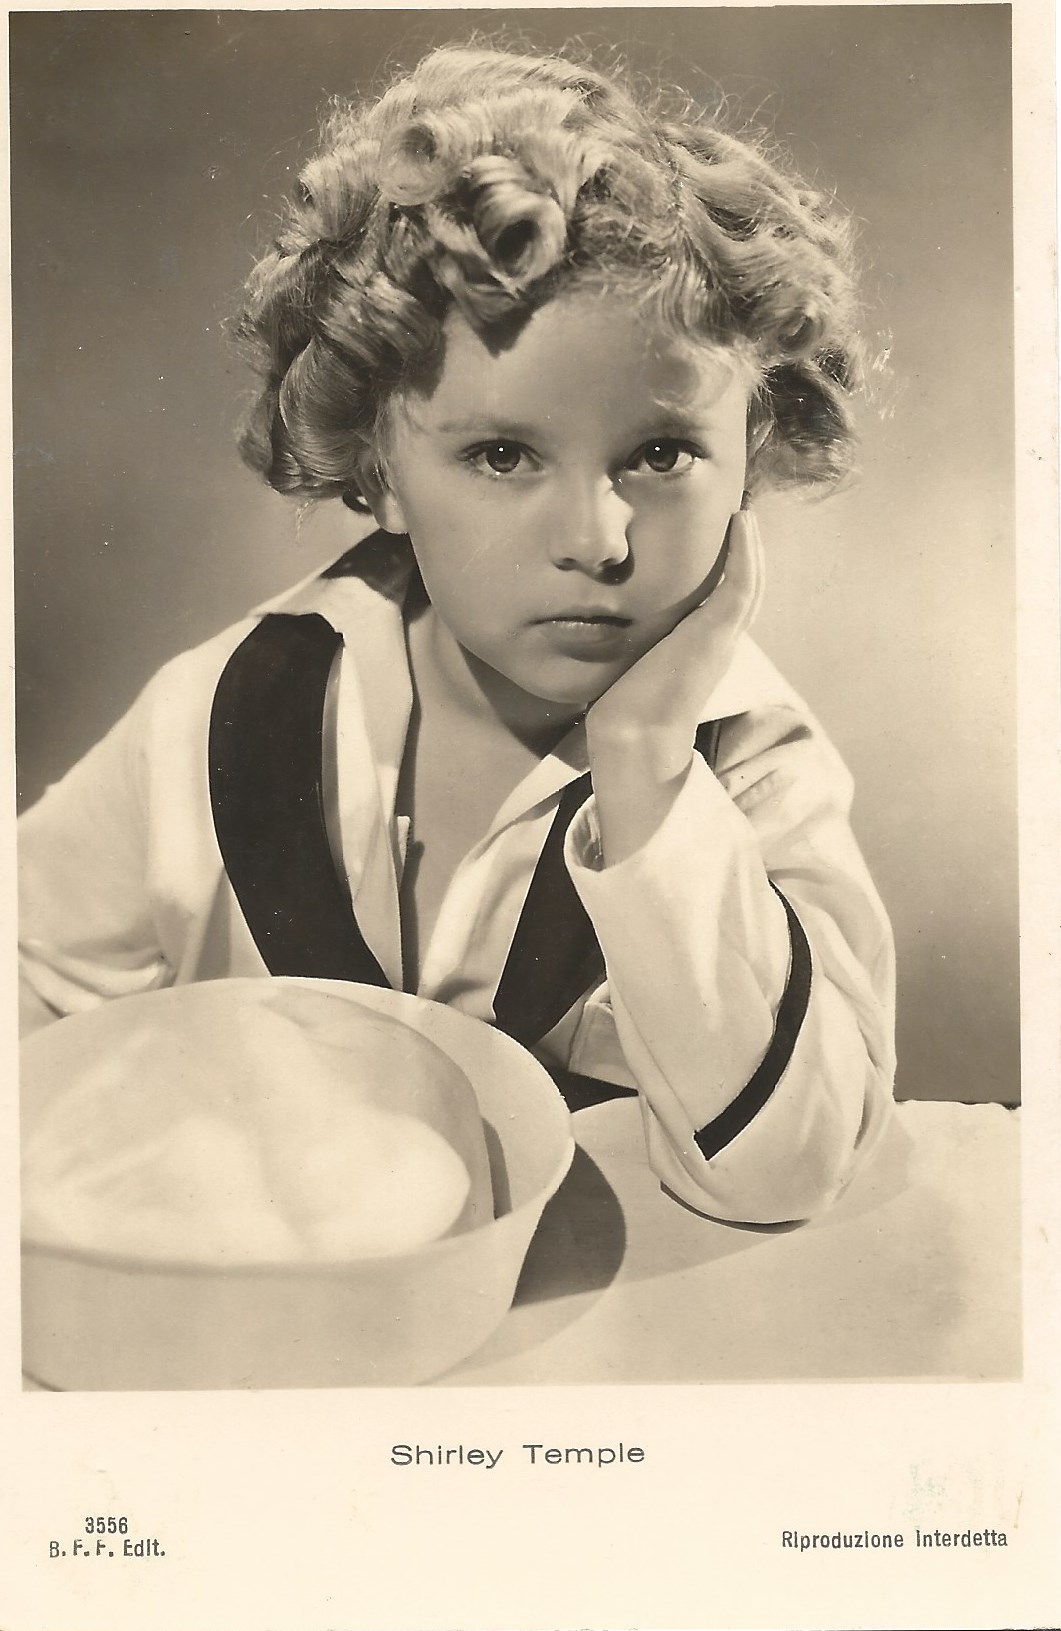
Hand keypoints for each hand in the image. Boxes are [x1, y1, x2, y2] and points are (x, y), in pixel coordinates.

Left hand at [586, 507, 764, 783]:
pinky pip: (741, 585)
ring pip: (750, 582)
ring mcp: (722, 637)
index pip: (721, 601)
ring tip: (745, 511)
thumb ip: (628, 638)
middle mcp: (718, 641)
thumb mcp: (629, 659)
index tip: (719, 537)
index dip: (727, 569)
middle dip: (746, 552)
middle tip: (742, 514)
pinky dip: (746, 553)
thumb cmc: (623, 705)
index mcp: (700, 647)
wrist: (634, 734)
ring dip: (752, 546)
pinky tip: (742, 521)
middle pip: (744, 588)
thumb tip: (593, 622)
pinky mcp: (717, 634)